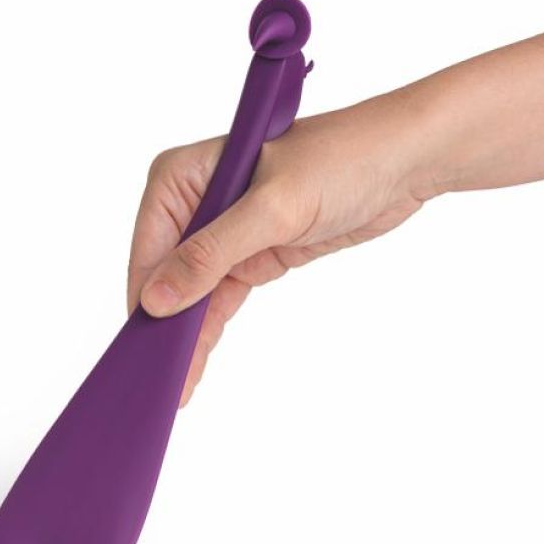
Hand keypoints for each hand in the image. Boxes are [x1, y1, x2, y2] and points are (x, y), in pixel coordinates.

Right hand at [127, 90, 445, 405]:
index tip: (140, 344)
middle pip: (165, 275)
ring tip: (174, 384)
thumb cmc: (343, 159)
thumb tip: (157, 298)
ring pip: (191, 295)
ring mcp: (224, 230)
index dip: (144, 296)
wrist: (403, 162)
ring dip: (185, 335)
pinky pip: (219, 300)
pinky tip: (195, 362)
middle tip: (155, 378)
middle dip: (161, 323)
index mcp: (185, 175)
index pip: (149, 247)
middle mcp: (197, 200)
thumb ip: (211, 254)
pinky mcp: (252, 254)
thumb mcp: (273, 210)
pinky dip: (208, 329)